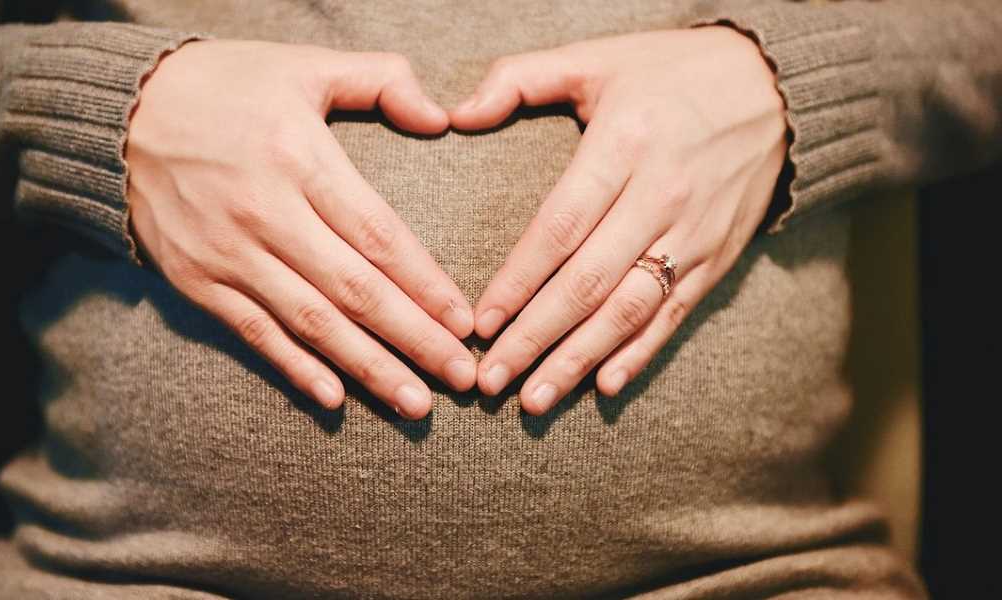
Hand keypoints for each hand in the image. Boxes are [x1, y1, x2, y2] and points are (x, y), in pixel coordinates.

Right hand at [127, 41, 475, 418]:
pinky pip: (254, 333)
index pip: (378, 235)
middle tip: (462, 379)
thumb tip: (441, 117)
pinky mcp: (197, 280)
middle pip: (354, 290)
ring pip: (311, 323)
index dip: (426, 284)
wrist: (121, 111)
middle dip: (415, 339)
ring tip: (417, 404)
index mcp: (300, 157)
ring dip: (368, 368)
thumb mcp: (304, 64)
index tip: (466, 323)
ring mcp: (227, 253)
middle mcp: (265, 213)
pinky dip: (295, 368)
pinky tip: (335, 399)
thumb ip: (381, 80)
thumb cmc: (226, 85)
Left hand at [449, 27, 787, 413]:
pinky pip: (675, 314)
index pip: (560, 227)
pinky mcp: (719, 256)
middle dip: (535, 337)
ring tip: (535, 399)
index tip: (479, 323)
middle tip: (491, 380)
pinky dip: (640, 354)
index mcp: (624, 144)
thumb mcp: (595, 57)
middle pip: (588, 282)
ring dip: (579, 360)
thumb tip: (455, 114)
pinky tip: (604, 386)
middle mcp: (661, 195)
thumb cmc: (670, 73)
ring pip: (629, 309)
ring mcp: (694, 232)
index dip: (517, 280)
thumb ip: (519, 79)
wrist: (776, 87)